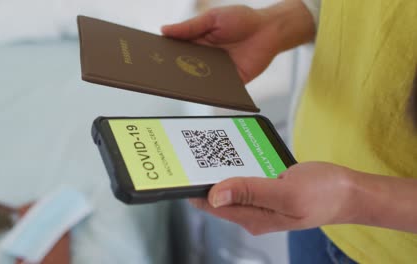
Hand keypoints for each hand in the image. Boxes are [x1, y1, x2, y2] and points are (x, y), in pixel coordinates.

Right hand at [162, 5, 279, 82]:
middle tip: (155, 74)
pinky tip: (199, 92)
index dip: (162, 55)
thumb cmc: (242, 19)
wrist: (269, 30)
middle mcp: (204, 60)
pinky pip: (217, 91)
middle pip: (183, 70)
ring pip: (197, 83)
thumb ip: (190, 27)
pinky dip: (208, 93)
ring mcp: (216, 73)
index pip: (175, 52)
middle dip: (169, 72)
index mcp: (197, 43)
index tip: (148, 57)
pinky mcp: (230, 84)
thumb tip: (164, 30)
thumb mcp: (212, 19)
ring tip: (173, 84)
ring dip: (186, 84)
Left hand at [190, 162, 357, 234]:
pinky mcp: (268, 190)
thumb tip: (216, 194)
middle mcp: (253, 212)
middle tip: (195, 153)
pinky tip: (238, 154)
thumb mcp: (287, 192)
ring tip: (210, 149)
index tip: (183, 170)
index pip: (212, 205)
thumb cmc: (325, 194)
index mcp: (254, 217)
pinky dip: (240, 166)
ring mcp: (260, 201)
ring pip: (232, 184)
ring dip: (223, 169)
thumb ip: (251, 191)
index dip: (195, 188)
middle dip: (206, 176)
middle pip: (219, 195)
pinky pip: (247, 178)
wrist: (350, 191)